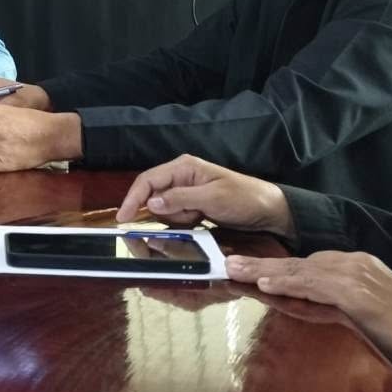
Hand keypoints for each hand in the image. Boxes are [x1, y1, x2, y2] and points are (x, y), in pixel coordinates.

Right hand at [116, 154, 292, 236]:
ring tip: (198, 218)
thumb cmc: (244, 199)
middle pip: (152, 195)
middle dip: (160, 211)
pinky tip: (197, 222)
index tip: (122, 218)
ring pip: (163, 209)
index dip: (132, 199)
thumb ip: (180, 199)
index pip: (148, 181)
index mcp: (184, 167)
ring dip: (174, 219)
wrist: (269, 210)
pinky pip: (175, 216)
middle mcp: (181, 177)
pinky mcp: (192, 206)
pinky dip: (180, 223)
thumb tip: (151, 203)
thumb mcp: (212, 199)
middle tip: (177, 220)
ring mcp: (186, 192)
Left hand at [226, 251, 391, 364]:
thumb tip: (296, 305)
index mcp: (354, 266)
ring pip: (301, 270)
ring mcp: (357, 274)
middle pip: (298, 263)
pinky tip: (266, 284)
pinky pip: (316, 284)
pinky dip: (289, 283)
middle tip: (229, 264)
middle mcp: (354, 263)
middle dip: (262, 264)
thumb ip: (331, 305)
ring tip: (235, 271)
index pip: (305, 264)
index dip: (274, 266)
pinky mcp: (359, 291)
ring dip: (264, 270)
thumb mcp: (361, 314)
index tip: (247, 268)